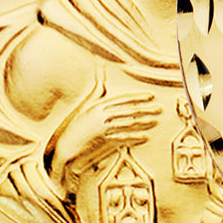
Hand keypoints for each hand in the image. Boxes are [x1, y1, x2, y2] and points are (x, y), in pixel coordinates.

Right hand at [45, 93, 160, 186]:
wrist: (64, 147)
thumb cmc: (74, 128)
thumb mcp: (85, 108)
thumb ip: (96, 93)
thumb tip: (101, 75)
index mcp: (98, 106)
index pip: (123, 99)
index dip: (138, 97)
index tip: (150, 96)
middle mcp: (101, 115)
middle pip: (129, 110)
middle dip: (146, 109)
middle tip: (159, 109)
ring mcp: (102, 128)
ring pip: (128, 123)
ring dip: (143, 122)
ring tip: (155, 121)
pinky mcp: (103, 141)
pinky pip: (122, 138)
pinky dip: (134, 138)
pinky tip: (144, 137)